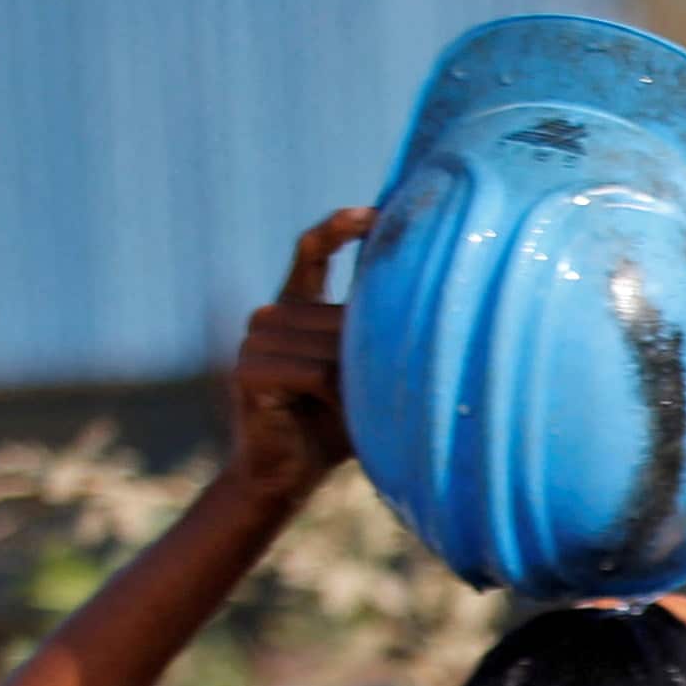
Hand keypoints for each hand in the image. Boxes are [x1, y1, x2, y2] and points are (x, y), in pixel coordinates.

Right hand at [228, 211, 370, 502]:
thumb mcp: (370, 373)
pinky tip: (333, 410)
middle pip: (336, 314)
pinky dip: (332, 393)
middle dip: (368, 350)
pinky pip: (309, 371)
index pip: (312, 249)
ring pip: (325, 345)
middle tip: (384, 385)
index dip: (340, 227)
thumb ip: (383, 335)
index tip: (376, 214)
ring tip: (353, 405)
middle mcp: (272, 314)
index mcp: (299, 305)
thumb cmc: (340, 423)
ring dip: (352, 378)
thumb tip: (437, 296)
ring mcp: (254, 339)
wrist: (289, 472)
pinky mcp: (247, 369)